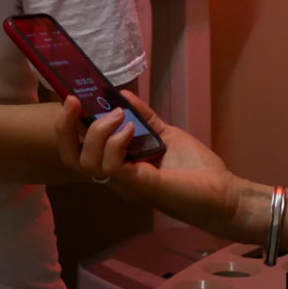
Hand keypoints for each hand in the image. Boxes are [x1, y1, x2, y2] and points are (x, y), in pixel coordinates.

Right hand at [59, 90, 253, 238]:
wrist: (223, 194)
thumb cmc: (197, 169)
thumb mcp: (166, 135)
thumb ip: (145, 118)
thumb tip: (122, 94)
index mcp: (117, 165)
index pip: (77, 148)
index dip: (67, 124)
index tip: (73, 97)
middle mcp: (114, 177)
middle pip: (70, 157)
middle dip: (64, 127)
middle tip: (73, 101)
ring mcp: (123, 184)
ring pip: (85, 161)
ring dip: (96, 131)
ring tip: (120, 117)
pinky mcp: (137, 186)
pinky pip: (109, 166)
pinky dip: (115, 143)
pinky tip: (131, 129)